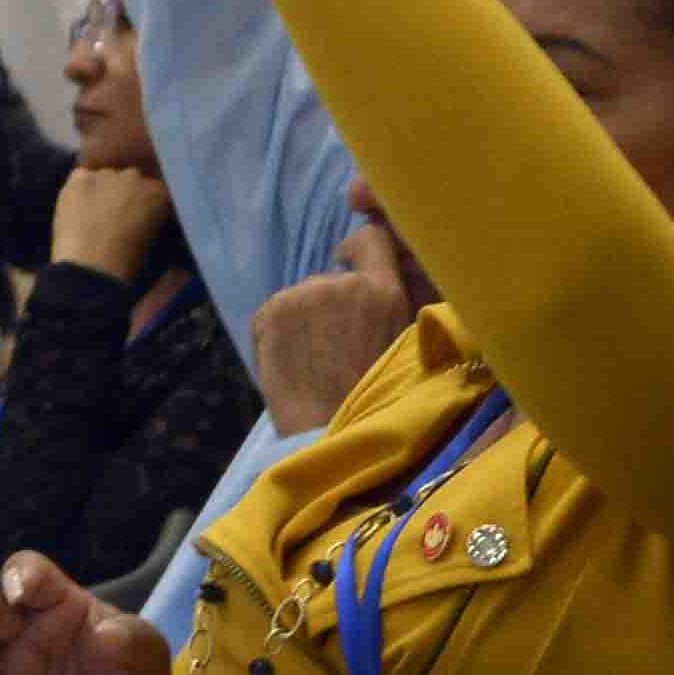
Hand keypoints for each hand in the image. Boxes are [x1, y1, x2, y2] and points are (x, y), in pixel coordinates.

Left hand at [48, 163, 174, 282]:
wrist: (93, 266)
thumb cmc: (126, 263)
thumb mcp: (152, 241)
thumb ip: (151, 219)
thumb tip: (141, 218)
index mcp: (160, 194)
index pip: (155, 190)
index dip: (144, 204)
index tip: (136, 218)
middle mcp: (136, 177)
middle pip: (131, 178)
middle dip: (125, 193)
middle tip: (115, 217)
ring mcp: (107, 175)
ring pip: (105, 176)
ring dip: (103, 189)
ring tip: (93, 216)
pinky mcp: (80, 178)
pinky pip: (81, 177)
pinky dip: (80, 189)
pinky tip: (77, 208)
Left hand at [250, 224, 417, 435]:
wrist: (330, 434)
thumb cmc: (374, 400)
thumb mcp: (402, 345)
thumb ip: (394, 306)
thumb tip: (379, 281)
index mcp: (384, 292)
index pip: (371, 240)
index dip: (358, 249)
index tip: (349, 259)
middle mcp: (343, 283)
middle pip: (332, 279)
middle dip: (331, 304)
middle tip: (335, 347)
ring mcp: (303, 295)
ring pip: (302, 298)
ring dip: (305, 320)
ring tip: (312, 362)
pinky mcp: (271, 311)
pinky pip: (275, 313)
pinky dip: (278, 333)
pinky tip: (291, 364)